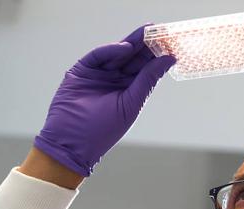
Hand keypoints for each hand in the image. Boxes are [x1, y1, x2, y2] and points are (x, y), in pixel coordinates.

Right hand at [34, 25, 175, 176]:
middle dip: (146, 44)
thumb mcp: (131, 103)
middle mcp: (115, 80)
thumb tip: (169, 59)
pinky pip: (98, 56)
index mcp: (129, 90)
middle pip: (133, 58)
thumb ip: (148, 79)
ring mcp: (98, 74)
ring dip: (132, 42)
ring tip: (148, 32)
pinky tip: (126, 47)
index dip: (157, 56)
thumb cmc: (103, 130)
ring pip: (117, 53)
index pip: (146, 69)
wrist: (73, 142)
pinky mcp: (81, 71)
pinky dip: (111, 50)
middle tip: (160, 30)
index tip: (171, 43)